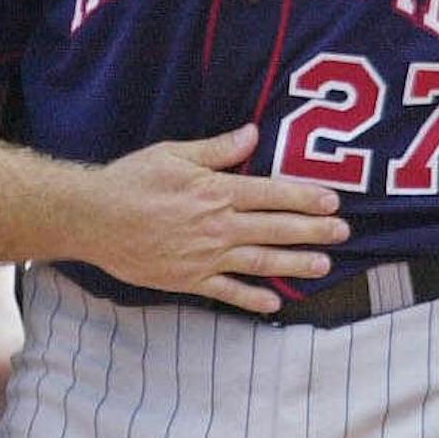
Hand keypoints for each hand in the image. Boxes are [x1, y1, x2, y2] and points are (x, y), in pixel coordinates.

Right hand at [80, 126, 346, 313]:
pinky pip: (228, 291)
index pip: (271, 194)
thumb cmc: (132, 180)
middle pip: (275, 229)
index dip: (305, 197)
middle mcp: (217, 225)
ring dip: (295, 263)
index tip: (332, 200)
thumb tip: (252, 134)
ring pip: (261, 261)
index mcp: (216, 191)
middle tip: (343, 232)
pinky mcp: (189, 278)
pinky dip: (252, 298)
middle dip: (313, 231)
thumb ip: (217, 149)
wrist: (95, 218)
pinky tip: (274, 302)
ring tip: (323, 265)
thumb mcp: (173, 153)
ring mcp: (206, 255)